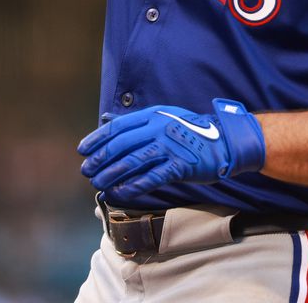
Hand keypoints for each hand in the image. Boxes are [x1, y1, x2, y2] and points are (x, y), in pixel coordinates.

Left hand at [78, 98, 265, 197]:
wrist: (224, 141)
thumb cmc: (190, 130)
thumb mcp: (162, 116)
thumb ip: (134, 121)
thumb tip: (105, 119)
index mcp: (153, 115)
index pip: (117, 126)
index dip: (97, 138)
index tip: (82, 150)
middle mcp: (159, 127)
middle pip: (122, 144)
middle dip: (100, 159)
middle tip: (87, 171)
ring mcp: (170, 146)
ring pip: (133, 161)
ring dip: (112, 174)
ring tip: (99, 184)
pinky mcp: (180, 165)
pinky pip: (153, 177)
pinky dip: (135, 185)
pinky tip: (122, 192)